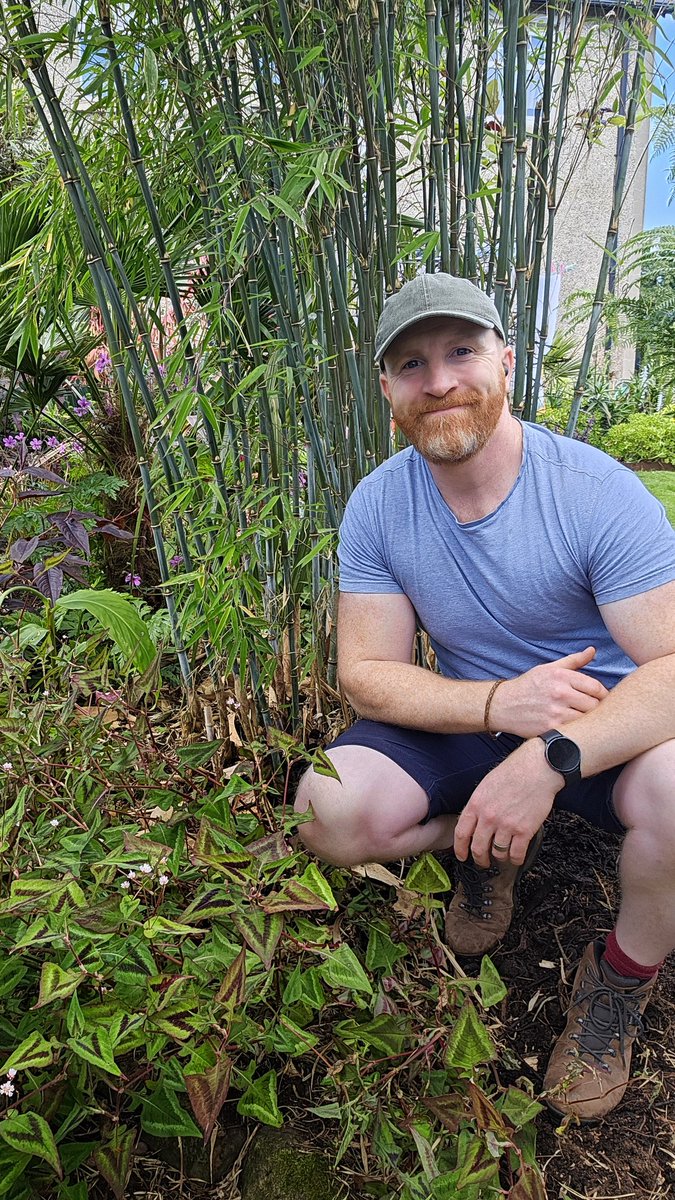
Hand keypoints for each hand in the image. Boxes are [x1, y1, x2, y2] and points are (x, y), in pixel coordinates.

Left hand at [454, 739, 559, 867]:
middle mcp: (489, 817)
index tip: (462, 855)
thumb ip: (478, 805)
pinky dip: (515, 859)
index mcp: (476, 804)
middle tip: (483, 862)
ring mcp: (506, 825)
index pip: (461, 833)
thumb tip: (474, 822)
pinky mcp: (524, 831)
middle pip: (478, 848)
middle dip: (480, 859)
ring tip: (502, 856)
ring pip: (497, 853)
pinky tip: (516, 857)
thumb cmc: (514, 772)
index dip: (460, 848)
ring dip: (499, 858)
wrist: (537, 769)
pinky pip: (516, 854)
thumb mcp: (486, 785)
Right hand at [489, 646, 607, 738]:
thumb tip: (592, 650)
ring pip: (586, 719)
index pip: (596, 687)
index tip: (601, 699)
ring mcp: (556, 712)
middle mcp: (560, 693)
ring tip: (585, 720)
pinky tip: (574, 729)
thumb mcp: (548, 668)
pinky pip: (575, 731)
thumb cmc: (528, 686)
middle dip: (597, 708)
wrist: (503, 705)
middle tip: (593, 711)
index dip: (603, 694)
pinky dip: (577, 731)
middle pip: (595, 705)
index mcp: (561, 676)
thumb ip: (573, 661)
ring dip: (588, 721)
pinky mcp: (551, 728)